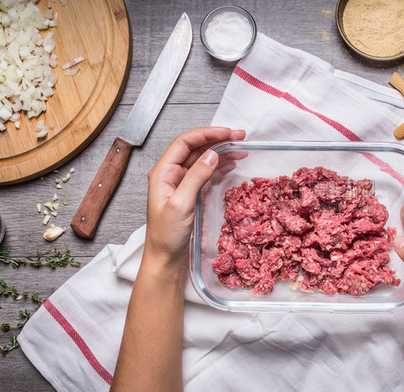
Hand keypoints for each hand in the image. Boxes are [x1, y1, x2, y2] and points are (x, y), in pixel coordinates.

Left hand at [144, 126, 245, 262]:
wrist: (165, 259)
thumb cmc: (166, 236)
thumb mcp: (181, 205)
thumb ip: (195, 177)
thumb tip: (211, 155)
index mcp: (162, 172)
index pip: (185, 142)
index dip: (207, 134)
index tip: (227, 133)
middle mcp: (171, 174)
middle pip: (195, 148)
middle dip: (217, 139)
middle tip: (240, 137)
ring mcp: (181, 183)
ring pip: (202, 159)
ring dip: (221, 151)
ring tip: (241, 148)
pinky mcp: (190, 193)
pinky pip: (206, 173)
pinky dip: (219, 165)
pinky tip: (231, 163)